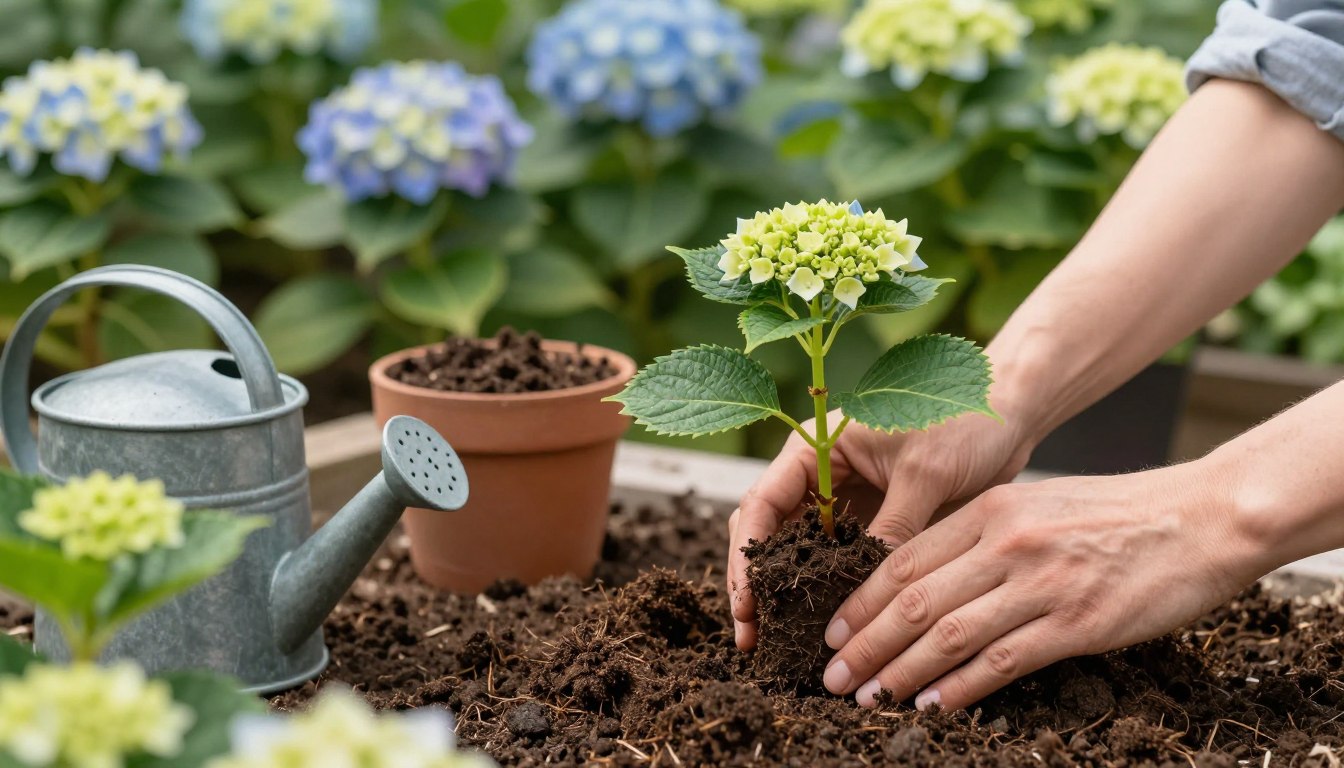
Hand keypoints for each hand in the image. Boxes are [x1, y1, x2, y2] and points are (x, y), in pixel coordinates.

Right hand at [728, 406, 1033, 649]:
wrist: (1007, 412)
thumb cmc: (963, 421)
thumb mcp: (925, 473)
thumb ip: (892, 527)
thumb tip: (867, 591)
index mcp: (817, 447)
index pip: (762, 502)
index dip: (748, 555)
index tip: (747, 603)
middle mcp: (821, 475)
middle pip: (769, 532)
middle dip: (756, 583)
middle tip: (751, 636)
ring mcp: (844, 501)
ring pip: (798, 552)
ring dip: (786, 593)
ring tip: (776, 641)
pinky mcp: (872, 522)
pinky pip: (838, 561)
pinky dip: (826, 591)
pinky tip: (824, 626)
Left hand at [821, 462, 1263, 708]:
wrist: (1201, 518)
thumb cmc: (1119, 514)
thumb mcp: (1039, 504)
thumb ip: (985, 534)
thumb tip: (931, 578)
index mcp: (991, 509)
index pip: (905, 559)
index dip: (861, 601)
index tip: (832, 631)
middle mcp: (1007, 541)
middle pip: (914, 599)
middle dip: (865, 642)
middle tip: (832, 675)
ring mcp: (1041, 583)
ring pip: (948, 633)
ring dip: (899, 671)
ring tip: (866, 697)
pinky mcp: (1077, 623)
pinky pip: (1001, 661)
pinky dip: (958, 688)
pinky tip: (929, 705)